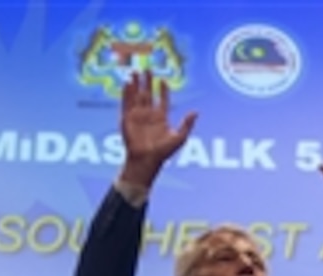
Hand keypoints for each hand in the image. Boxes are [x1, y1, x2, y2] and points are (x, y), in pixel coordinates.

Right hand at [118, 70, 196, 187]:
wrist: (147, 160)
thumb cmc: (164, 152)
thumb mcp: (180, 138)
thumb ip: (187, 124)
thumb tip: (196, 112)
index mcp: (161, 118)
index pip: (163, 100)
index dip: (163, 91)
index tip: (164, 80)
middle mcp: (149, 115)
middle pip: (148, 94)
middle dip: (148, 82)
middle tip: (148, 68)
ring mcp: (137, 116)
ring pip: (136, 95)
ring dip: (136, 84)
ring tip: (136, 71)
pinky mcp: (127, 118)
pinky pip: (126, 102)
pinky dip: (127, 92)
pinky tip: (128, 82)